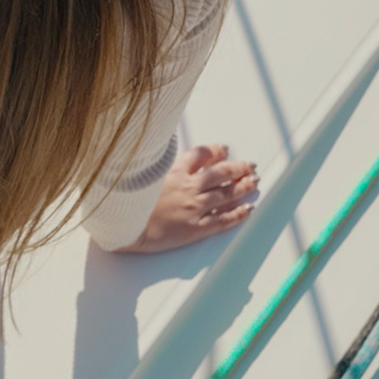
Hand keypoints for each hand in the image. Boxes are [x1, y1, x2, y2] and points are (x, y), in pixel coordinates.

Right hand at [115, 143, 257, 253]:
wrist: (125, 226)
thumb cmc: (129, 202)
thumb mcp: (144, 174)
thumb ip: (164, 164)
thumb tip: (180, 154)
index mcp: (174, 172)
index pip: (201, 155)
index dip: (215, 151)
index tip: (224, 150)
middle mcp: (189, 187)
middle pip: (220, 174)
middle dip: (238, 168)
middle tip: (249, 167)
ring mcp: (195, 207)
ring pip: (226, 195)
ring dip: (243, 188)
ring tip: (254, 183)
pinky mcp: (196, 228)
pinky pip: (223, 220)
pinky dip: (238, 214)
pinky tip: (247, 209)